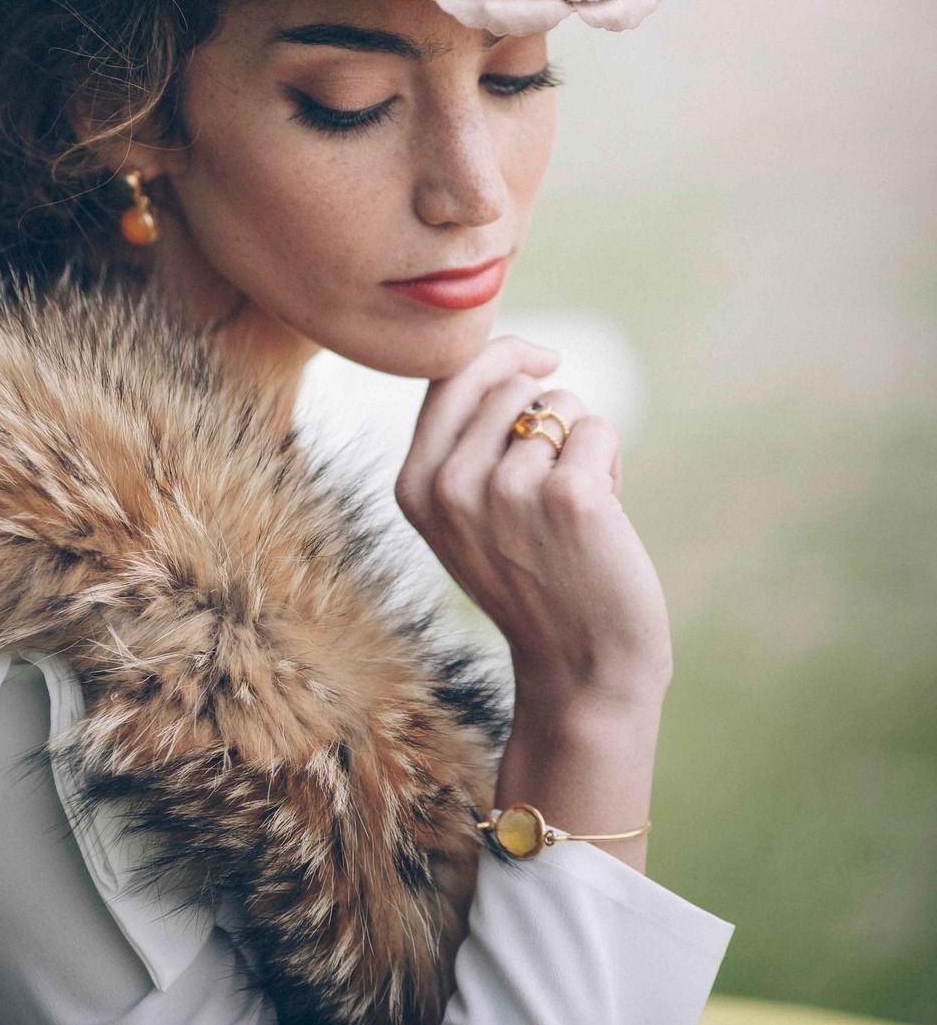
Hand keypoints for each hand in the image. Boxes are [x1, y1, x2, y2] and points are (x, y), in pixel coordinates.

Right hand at [394, 335, 672, 711]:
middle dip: (547, 409)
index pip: (448, 377)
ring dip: (580, 442)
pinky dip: (610, 460)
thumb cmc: (532, 579)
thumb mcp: (466, 514)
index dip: (500, 352)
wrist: (582, 671)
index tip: (541, 357)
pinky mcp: (569, 495)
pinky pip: (598, 427)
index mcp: (414, 486)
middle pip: (508, 382)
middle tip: (557, 472)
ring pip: (560, 403)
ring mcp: (508, 489)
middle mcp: (450, 485)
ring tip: (574, 504)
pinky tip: (603, 517)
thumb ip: (463, 443)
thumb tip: (510, 353)